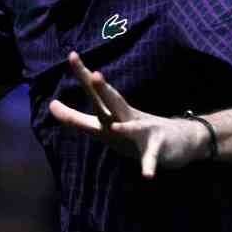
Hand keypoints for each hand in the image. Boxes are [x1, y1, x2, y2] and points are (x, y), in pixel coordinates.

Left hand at [49, 51, 210, 178]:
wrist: (180, 140)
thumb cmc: (136, 130)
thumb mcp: (106, 124)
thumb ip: (77, 117)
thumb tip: (51, 106)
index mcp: (113, 113)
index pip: (95, 92)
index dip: (83, 75)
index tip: (71, 55)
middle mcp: (127, 118)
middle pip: (113, 102)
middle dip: (102, 90)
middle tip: (93, 74)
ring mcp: (144, 132)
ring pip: (133, 128)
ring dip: (125, 128)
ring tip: (115, 128)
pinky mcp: (157, 148)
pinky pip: (151, 159)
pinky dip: (149, 166)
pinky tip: (147, 176)